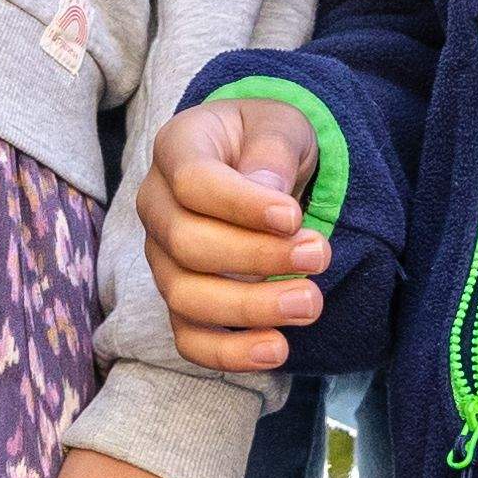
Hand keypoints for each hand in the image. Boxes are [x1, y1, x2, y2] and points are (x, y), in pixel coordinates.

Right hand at [145, 96, 330, 369]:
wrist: (257, 161)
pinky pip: (190, 339)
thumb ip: (272, 153)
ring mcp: (163, 258)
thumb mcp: (280, 124)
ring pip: (186, 297)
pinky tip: (277, 349)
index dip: (241, 205)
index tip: (293, 217)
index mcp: (177, 149)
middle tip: (319, 256)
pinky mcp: (181, 300)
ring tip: (309, 303)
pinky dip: (229, 353)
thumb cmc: (266, 139)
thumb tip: (270, 198)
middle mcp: (158, 206)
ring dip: (250, 308)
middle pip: (186, 245)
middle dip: (257, 257)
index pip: (192, 183)